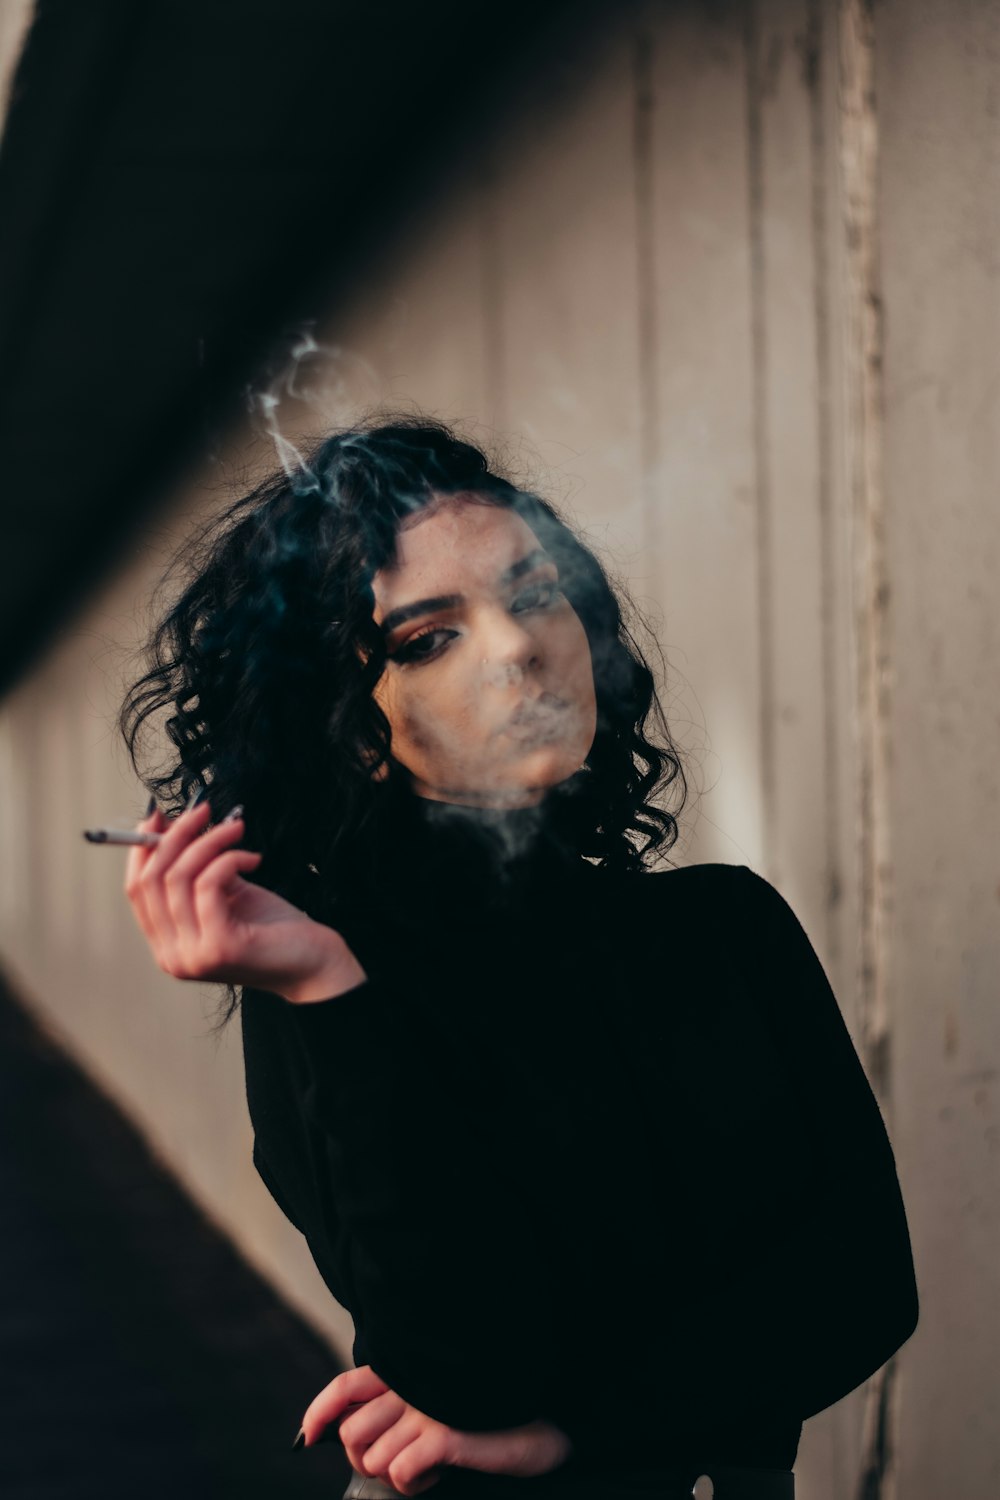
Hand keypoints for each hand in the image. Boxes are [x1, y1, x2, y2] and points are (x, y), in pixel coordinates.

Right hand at [124, 799, 366, 1002]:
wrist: (315, 964)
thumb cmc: (275, 929)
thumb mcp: (228, 894)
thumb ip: (197, 870)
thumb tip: (170, 826)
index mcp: (167, 944)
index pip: (135, 889)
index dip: (144, 847)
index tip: (161, 817)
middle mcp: (172, 956)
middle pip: (150, 881)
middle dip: (176, 836)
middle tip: (203, 812)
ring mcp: (192, 955)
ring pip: (178, 878)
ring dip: (208, 842)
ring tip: (236, 830)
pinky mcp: (219, 947)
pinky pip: (208, 885)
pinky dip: (228, 860)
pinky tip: (252, 859)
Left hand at [299, 1365, 572, 1497]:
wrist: (545, 1418)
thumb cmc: (486, 1413)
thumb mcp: (437, 1402)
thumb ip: (399, 1406)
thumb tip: (350, 1433)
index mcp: (406, 1370)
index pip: (347, 1385)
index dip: (320, 1412)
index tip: (310, 1437)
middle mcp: (412, 1383)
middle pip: (353, 1432)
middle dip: (364, 1460)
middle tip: (396, 1463)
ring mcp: (428, 1407)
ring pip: (371, 1457)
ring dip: (393, 1474)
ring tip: (423, 1467)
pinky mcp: (446, 1433)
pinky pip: (399, 1471)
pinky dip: (412, 1483)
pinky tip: (435, 1474)